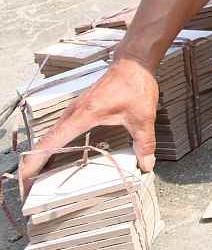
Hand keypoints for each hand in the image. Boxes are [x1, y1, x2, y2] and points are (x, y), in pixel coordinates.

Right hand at [19, 57, 159, 193]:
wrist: (133, 62)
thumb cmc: (135, 84)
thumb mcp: (143, 117)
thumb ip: (144, 143)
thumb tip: (146, 164)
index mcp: (83, 116)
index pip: (52, 142)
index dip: (37, 161)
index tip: (27, 178)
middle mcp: (73, 113)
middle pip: (46, 141)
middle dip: (35, 163)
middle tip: (31, 187)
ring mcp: (75, 110)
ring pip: (52, 135)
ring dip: (43, 153)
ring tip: (39, 176)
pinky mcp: (80, 109)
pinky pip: (61, 129)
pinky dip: (54, 144)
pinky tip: (59, 154)